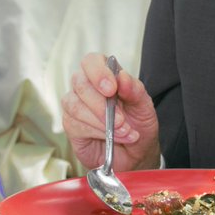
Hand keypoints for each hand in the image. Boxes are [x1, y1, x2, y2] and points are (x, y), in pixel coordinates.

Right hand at [61, 52, 161, 171]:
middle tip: (121, 120)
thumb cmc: (138, 124)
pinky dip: (97, 132)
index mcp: (104, 75)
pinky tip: (112, 138)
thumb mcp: (144, 106)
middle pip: (80, 83)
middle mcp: (86, 87)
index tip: (111, 89)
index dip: (98, 72)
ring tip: (123, 131)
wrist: (135, 154)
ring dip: (102, 122)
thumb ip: (134, 89)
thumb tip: (122, 77)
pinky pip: (75, 124)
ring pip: (76, 106)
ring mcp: (75, 106)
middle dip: (102, 105)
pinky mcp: (71, 125)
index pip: (91, 61)